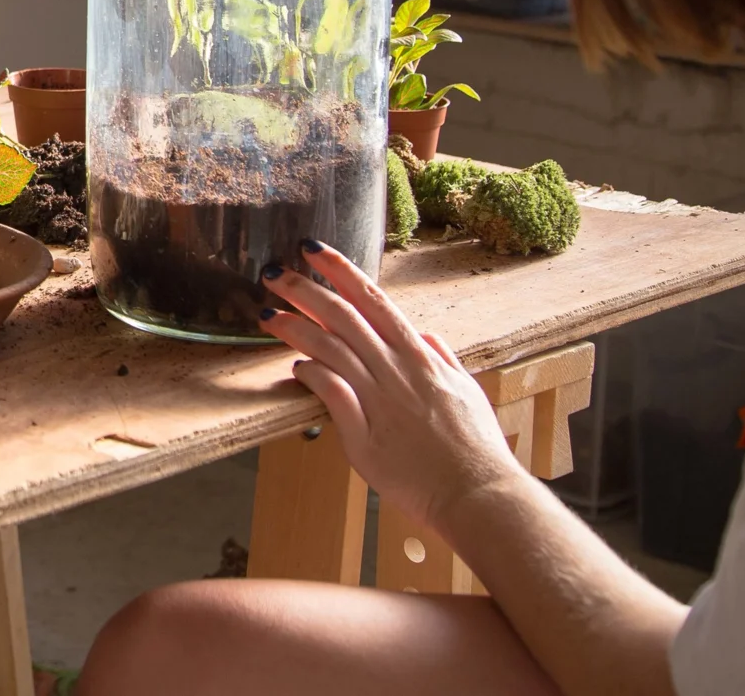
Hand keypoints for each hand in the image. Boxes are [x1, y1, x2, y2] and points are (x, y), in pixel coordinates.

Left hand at [259, 242, 524, 534]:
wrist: (478, 495)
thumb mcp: (467, 392)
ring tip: (266, 314)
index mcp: (419, 356)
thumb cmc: (476, 449)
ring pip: (329, 348)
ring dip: (294, 327)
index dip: (340, 271)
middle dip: (303, 289)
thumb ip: (444, 360)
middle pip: (342, 317)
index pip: (374, 300)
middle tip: (273, 271)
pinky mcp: (363, 433)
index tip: (313, 249)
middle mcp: (396, 370)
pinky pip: (330, 393)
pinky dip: (311, 375)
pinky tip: (294, 368)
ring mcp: (378, 399)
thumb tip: (428, 336)